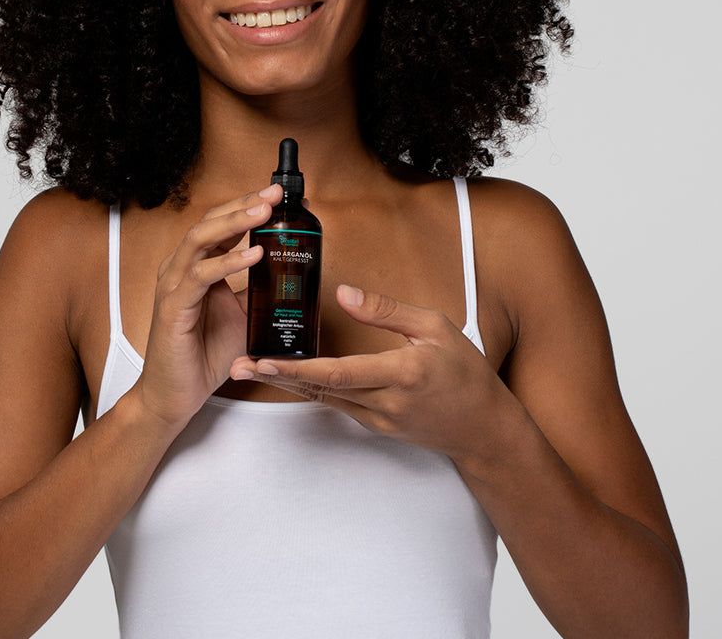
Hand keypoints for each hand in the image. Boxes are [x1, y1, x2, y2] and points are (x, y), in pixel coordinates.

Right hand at [136, 185, 282, 429]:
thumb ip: (258, 290)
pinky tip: (253, 255)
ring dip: (235, 222)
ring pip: (201, 238)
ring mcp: (173, 285)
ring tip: (264, 211)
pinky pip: (200, 276)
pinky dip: (227, 262)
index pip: (221, 223)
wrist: (176, 396)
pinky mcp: (172, 307)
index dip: (248, 205)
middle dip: (244, 203)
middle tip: (274, 193)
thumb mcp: (243, 315)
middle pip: (211, 221)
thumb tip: (291, 271)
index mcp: (196, 265)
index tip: (280, 196)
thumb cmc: (205, 354)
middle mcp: (181, 268)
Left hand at [230, 284, 508, 460]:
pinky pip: (336, 405)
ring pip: (323, 399)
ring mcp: (378, 419)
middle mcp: (385, 402)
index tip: (266, 359)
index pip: (340, 373)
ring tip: (250, 367)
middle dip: (276, 377)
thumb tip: (343, 293)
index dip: (299, 368)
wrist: (484, 428)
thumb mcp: (435, 327)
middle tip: (238, 365)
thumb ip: (386, 310)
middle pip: (320, 389)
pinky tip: (289, 375)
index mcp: (402, 374)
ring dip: (286, 383)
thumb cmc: (465, 372)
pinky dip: (310, 389)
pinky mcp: (375, 425)